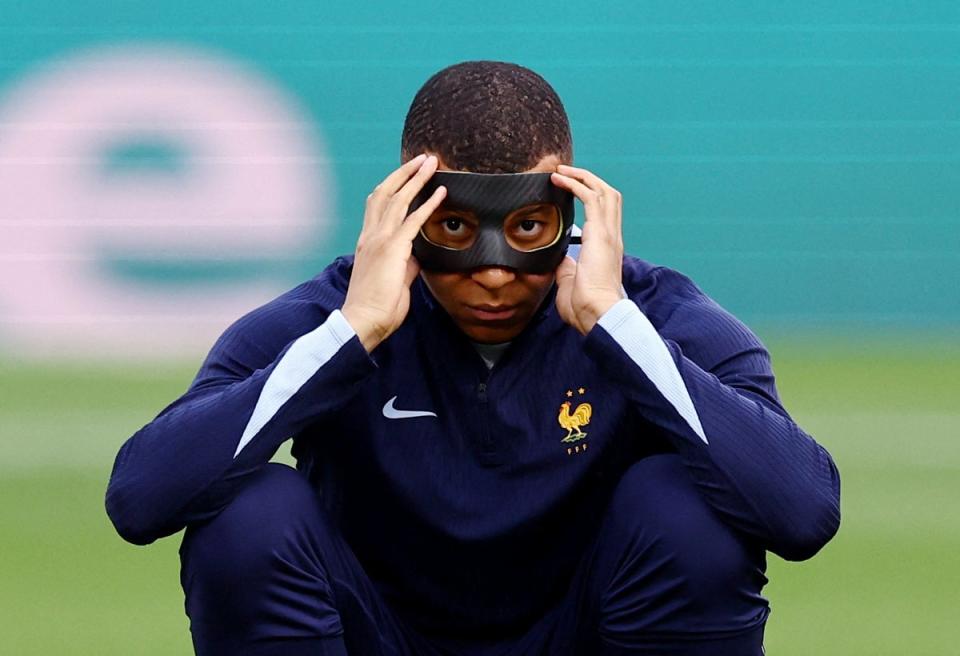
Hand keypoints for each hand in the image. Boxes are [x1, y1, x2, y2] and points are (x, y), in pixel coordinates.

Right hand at [342, 154, 445, 351]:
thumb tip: (416, 256)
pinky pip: (413, 220)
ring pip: (398, 199)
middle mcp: (370, 235)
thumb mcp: (393, 280)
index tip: (407, 174)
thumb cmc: (376, 307)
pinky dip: (428, 203)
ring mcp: (379, 240)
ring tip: (431, 163)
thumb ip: (404, 265)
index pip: (377, 205)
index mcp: (367, 241)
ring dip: (416, 178)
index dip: (393, 185)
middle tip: (422, 158)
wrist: (363, 321)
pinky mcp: (392, 249)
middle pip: (385, 192)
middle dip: (404, 172)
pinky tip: (441, 192)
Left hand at [551, 164, 625, 334]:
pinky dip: (576, 184)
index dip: (590, 196)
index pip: (604, 213)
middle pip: (608, 196)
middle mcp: (612, 237)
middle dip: (588, 179)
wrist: (597, 314)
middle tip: (565, 172)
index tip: (570, 189)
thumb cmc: (585, 308)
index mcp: (607, 249)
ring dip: (582, 177)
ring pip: (603, 191)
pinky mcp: (601, 233)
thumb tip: (560, 261)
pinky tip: (560, 179)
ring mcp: (609, 234)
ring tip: (561, 170)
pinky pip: (591, 198)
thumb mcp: (571, 284)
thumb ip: (567, 269)